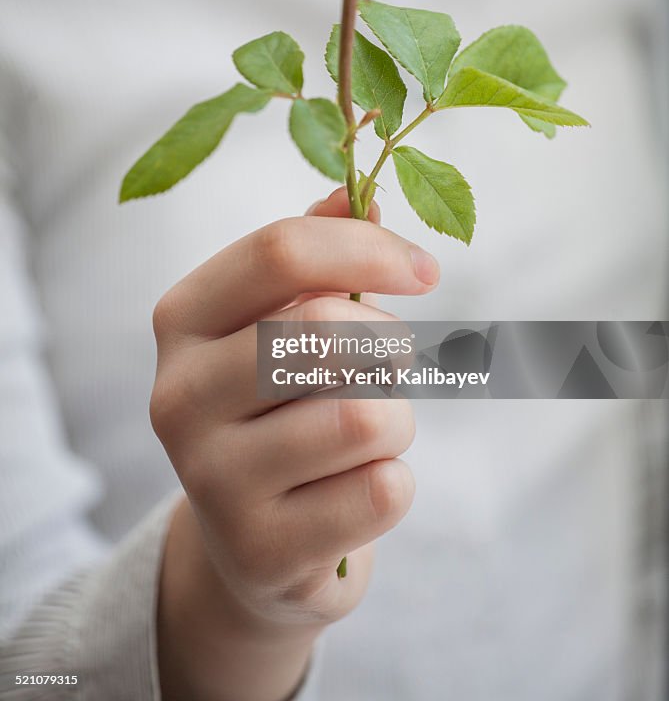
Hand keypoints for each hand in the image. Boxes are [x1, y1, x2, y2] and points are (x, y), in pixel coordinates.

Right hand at [151, 187, 439, 700]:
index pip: (280, 250)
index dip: (369, 248)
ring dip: (397, 421)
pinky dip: (392, 486)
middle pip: (329, 330)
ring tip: (365, 436)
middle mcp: (178, 395)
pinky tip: (352, 494)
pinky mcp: (260, 552)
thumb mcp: (279, 322)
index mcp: (181, 319)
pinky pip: (383, 493)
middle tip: (388, 368)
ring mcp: (211, 481)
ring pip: (367, 417)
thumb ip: (314, 253)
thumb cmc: (278, 408)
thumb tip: (359, 192)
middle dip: (389, 347)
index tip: (425, 271)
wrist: (252, 545)